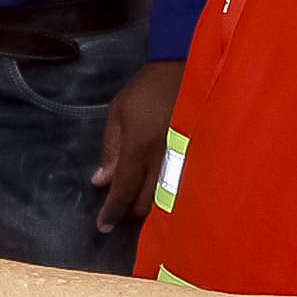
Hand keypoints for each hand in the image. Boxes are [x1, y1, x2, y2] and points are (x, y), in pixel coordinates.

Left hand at [91, 61, 182, 232]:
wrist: (183, 70)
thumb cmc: (145, 91)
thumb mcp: (117, 113)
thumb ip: (109, 149)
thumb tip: (101, 181)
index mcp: (138, 148)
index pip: (123, 189)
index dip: (112, 210)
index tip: (103, 226)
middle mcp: (161, 160)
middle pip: (145, 203)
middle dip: (130, 214)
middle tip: (119, 215)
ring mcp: (182, 161)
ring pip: (165, 200)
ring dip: (150, 210)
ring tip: (138, 211)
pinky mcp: (196, 158)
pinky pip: (180, 188)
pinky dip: (168, 198)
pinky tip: (162, 200)